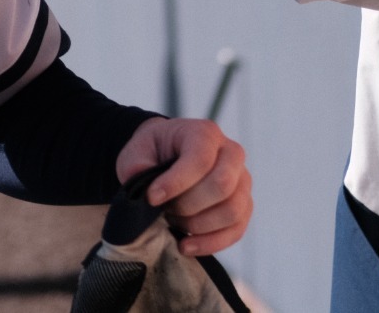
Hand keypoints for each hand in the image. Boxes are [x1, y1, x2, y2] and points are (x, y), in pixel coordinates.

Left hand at [116, 116, 252, 255]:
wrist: (166, 156)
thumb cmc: (154, 152)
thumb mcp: (137, 150)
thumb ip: (136, 165)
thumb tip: (144, 188)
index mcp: (205, 134)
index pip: (200, 159)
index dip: (176, 183)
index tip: (152, 198)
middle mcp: (231, 154)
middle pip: (222, 186)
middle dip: (187, 205)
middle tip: (164, 208)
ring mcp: (242, 181)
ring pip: (232, 211)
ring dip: (197, 225)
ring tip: (173, 220)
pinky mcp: (243, 207)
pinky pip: (236, 231)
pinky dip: (210, 243)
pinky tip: (185, 245)